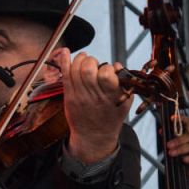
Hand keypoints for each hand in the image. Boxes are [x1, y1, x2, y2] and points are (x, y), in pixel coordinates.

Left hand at [55, 48, 133, 163]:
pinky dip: (64, 61)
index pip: (106, 74)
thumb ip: (123, 83)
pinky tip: (65, 52)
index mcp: (111, 96)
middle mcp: (94, 96)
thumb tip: (117, 65)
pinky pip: (65, 76)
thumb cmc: (111, 117)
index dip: (107, 67)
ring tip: (84, 59)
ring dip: (80, 59)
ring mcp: (79, 96)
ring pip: (75, 70)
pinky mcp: (69, 97)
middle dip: (91, 61)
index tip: (107, 71)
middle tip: (93, 64)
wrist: (93, 136)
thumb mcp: (125, 103)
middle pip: (88, 69)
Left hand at [166, 115, 188, 182]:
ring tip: (171, 153)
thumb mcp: (178, 148)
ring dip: (180, 149)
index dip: (182, 119)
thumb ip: (170, 139)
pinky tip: (184, 160)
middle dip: (177, 140)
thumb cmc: (186, 156)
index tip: (172, 117)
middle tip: (167, 145)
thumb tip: (161, 131)